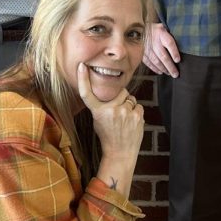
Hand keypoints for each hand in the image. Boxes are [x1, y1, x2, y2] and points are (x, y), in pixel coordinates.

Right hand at [77, 64, 143, 195]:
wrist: (120, 153)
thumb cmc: (108, 136)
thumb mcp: (98, 121)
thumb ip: (102, 106)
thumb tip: (110, 90)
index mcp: (98, 112)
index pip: (87, 93)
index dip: (83, 79)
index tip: (82, 67)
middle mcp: (110, 110)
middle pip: (120, 91)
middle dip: (121, 98)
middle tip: (118, 112)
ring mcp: (124, 112)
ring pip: (130, 99)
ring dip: (129, 106)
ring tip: (124, 119)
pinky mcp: (137, 115)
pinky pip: (138, 105)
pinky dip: (136, 112)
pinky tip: (131, 122)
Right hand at [143, 22, 180, 76]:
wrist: (139, 28)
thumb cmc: (155, 30)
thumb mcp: (164, 28)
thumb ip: (170, 35)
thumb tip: (181, 46)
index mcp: (161, 33)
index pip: (169, 43)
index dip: (174, 52)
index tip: (178, 60)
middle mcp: (154, 41)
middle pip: (163, 55)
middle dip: (170, 66)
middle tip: (175, 74)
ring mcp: (146, 47)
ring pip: (156, 61)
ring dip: (163, 69)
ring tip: (169, 73)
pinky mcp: (141, 53)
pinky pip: (148, 62)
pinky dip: (154, 68)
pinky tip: (160, 72)